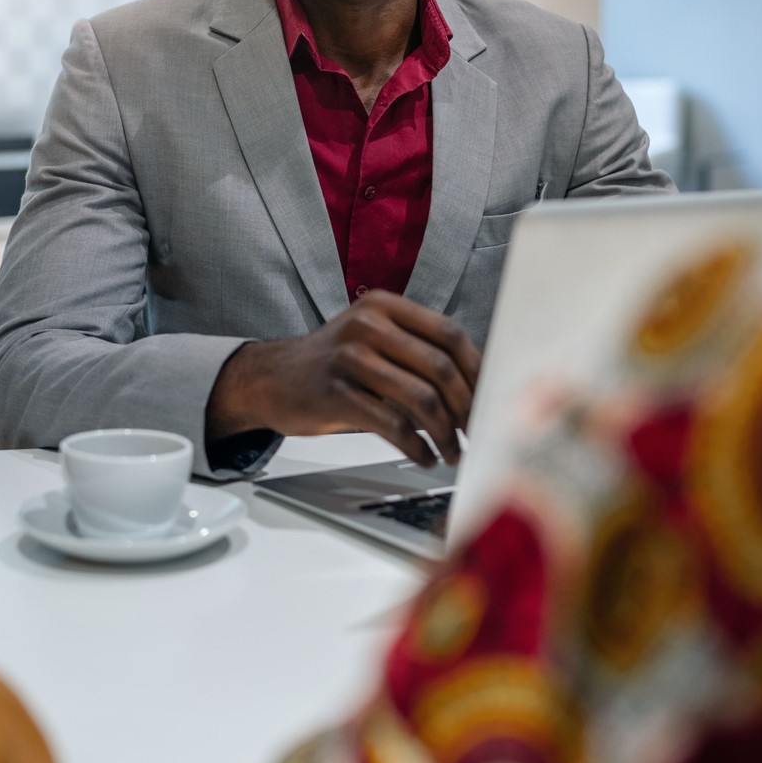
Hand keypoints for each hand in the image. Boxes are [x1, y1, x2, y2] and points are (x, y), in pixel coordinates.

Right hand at [206, 291, 479, 465]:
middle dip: (465, 408)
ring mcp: (349, 357)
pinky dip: (415, 446)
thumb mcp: (373, 339)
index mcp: (385, 306)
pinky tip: (422, 456)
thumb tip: (478, 386)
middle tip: (475, 433)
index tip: (490, 399)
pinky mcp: (335, 393)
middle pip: (439, 367)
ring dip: (444, 433)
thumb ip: (416, 351)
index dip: (477, 370)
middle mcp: (368, 325)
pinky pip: (392, 424)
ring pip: (420, 398)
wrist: (271, 378)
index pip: (449, 334)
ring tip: (450, 452)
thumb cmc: (334, 365)